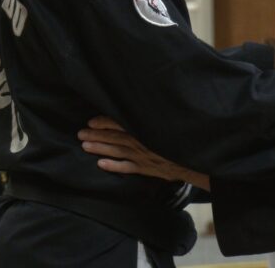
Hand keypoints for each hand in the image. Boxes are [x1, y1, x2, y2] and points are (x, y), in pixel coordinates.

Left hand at [78, 116, 209, 190]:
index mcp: (143, 128)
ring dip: (100, 148)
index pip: (119, 123)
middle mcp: (140, 141)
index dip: (104, 122)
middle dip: (95, 135)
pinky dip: (113, 166)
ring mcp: (142, 156)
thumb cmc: (179, 136)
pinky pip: (127, 168)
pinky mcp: (146, 168)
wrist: (194, 157)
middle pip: (114, 137)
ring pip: (116, 151)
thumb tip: (138, 105)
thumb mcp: (165, 121)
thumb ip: (150, 116)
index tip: (91, 122)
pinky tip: (101, 165)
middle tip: (80, 134)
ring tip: (85, 146)